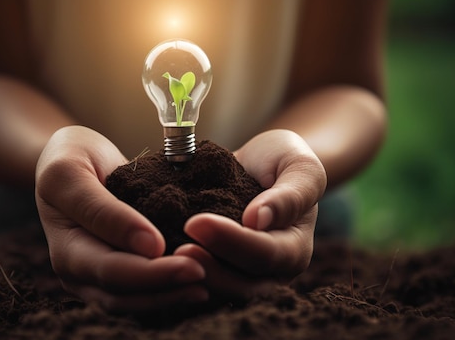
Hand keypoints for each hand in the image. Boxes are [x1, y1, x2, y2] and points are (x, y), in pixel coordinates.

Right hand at [35, 126, 206, 311]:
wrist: (68, 160)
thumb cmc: (70, 159)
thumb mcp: (72, 173)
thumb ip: (104, 210)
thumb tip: (149, 247)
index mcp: (66, 249)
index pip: (111, 270)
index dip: (151, 271)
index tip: (191, 262)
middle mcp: (78, 273)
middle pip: (125, 295)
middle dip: (167, 288)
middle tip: (207, 275)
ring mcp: (94, 279)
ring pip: (135, 302)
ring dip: (171, 296)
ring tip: (208, 285)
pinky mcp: (113, 276)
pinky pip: (141, 293)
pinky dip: (168, 290)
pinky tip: (198, 280)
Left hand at [174, 129, 325, 299]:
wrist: (259, 166)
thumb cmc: (282, 162)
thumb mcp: (299, 167)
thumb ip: (290, 194)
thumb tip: (258, 221)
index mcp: (294, 249)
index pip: (265, 254)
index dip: (232, 242)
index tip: (197, 222)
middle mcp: (270, 274)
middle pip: (242, 285)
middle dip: (209, 267)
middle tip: (178, 248)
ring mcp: (242, 279)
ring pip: (217, 293)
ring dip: (191, 278)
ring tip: (163, 260)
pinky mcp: (215, 275)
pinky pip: (197, 285)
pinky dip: (178, 277)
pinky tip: (156, 262)